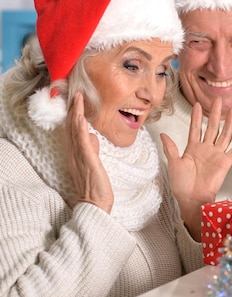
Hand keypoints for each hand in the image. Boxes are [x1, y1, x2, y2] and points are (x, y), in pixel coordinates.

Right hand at [64, 92, 113, 212]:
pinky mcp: (87, 159)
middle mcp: (74, 152)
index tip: (76, 100)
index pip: (73, 129)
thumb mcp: (94, 163)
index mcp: (76, 153)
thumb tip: (92, 136)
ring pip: (74, 130)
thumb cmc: (95, 185)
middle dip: (73, 109)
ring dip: (76, 112)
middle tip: (75, 93)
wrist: (96, 203)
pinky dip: (80, 127)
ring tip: (77, 97)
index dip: (73, 114)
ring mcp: (79, 155)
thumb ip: (91, 149)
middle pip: (71, 126)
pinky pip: (81, 140)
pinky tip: (80, 117)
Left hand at [161, 98, 231, 239]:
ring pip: (225, 135)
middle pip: (212, 128)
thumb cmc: (181, 185)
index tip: (196, 104)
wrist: (191, 199)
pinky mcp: (225, 163)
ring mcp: (217, 155)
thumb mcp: (173, 164)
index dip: (196, 117)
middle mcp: (206, 149)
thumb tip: (163, 134)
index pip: (195, 129)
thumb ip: (171, 148)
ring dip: (229, 122)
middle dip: (215, 114)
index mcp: (193, 149)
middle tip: (218, 100)